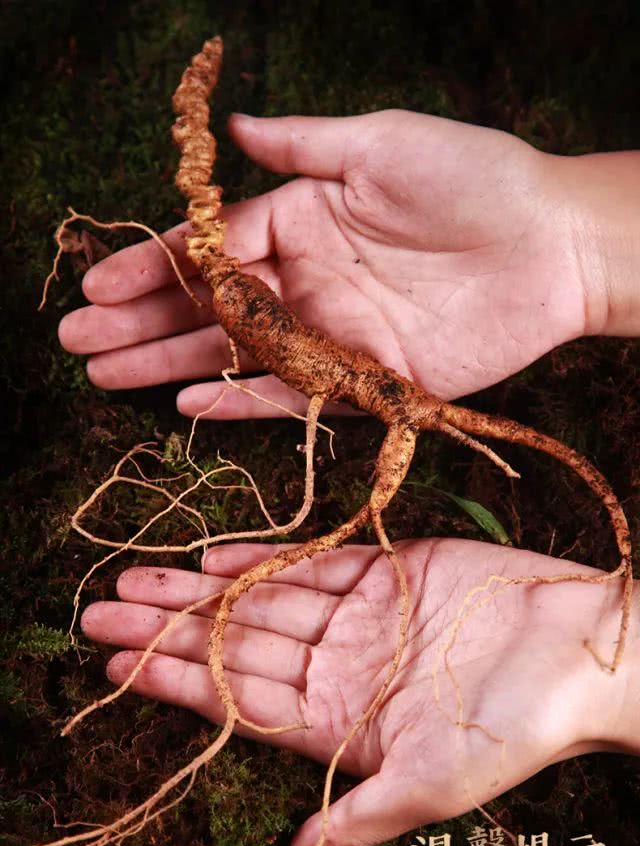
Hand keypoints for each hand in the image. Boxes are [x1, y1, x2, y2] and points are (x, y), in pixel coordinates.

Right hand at [59, 110, 602, 416]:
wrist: (553, 247)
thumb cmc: (475, 181)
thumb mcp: (381, 143)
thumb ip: (303, 145)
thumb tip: (231, 124)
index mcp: (302, 219)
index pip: (211, 248)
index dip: (152, 266)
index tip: (98, 285)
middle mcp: (307, 279)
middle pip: (208, 307)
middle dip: (140, 322)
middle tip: (78, 342)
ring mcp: (330, 333)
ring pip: (234, 353)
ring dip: (168, 362)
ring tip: (106, 374)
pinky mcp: (362, 379)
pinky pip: (289, 397)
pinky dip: (240, 404)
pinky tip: (187, 403)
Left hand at [80, 538, 636, 845]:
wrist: (579, 651)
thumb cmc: (514, 729)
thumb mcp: (429, 788)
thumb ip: (352, 822)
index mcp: (340, 724)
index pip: (239, 702)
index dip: (175, 685)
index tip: (115, 669)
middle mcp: (340, 667)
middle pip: (236, 647)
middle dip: (167, 631)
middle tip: (99, 612)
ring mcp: (360, 616)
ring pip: (262, 600)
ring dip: (199, 590)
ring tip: (136, 577)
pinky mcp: (386, 569)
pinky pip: (310, 562)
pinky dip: (263, 559)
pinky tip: (212, 558)